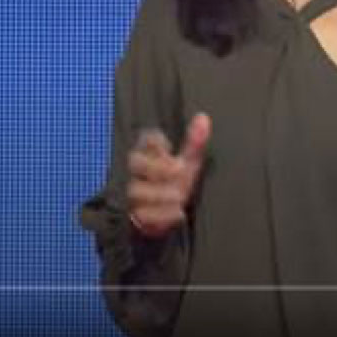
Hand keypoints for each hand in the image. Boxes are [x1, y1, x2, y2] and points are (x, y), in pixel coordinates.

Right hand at [126, 112, 211, 237]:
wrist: (165, 216)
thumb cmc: (174, 184)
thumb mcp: (188, 163)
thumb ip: (194, 143)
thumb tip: (203, 118)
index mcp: (149, 155)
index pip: (146, 141)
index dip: (156, 142)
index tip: (170, 147)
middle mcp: (137, 173)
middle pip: (136, 163)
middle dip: (157, 167)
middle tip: (179, 170)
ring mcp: (133, 195)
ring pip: (135, 190)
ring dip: (159, 193)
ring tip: (179, 196)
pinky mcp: (135, 217)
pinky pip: (141, 217)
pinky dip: (161, 216)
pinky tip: (178, 213)